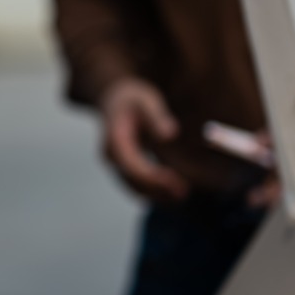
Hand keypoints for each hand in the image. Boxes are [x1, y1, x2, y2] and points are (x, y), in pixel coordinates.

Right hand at [99, 78, 187, 201]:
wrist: (114, 99)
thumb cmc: (132, 98)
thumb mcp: (145, 100)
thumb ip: (156, 116)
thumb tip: (169, 134)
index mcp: (114, 139)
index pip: (132, 165)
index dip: (153, 177)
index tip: (176, 181)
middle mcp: (110, 155)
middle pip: (132, 180)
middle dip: (157, 189)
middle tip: (184, 192)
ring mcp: (115, 164)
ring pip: (133, 187)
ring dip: (156, 194)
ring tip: (182, 195)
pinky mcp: (123, 168)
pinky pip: (136, 185)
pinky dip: (153, 191)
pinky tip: (173, 192)